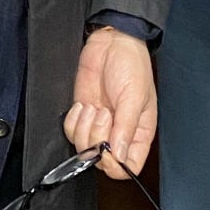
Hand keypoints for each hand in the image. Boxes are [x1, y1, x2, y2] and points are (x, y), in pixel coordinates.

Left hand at [63, 27, 155, 176]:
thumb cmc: (132, 65)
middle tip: (104, 113)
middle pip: (102, 161)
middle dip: (97, 139)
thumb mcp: (135, 97)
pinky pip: (71, 131)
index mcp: (139, 134)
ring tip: (94, 107)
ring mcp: (99, 125)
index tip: (108, 148)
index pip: (128, 167)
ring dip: (85, 128)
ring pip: (83, 148)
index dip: (116, 165)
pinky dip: (73, 120)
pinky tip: (83, 105)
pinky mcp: (83, 114)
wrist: (112, 42)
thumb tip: (120, 157)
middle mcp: (118, 133)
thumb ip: (126, 128)